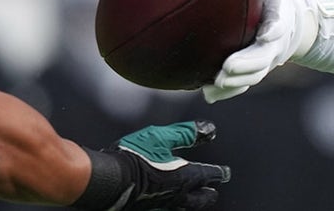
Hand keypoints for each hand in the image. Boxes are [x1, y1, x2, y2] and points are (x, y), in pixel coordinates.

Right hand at [75, 121, 230, 210]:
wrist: (108, 181)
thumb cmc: (134, 159)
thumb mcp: (162, 138)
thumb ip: (186, 134)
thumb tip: (208, 130)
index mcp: (184, 178)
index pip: (208, 175)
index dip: (218, 173)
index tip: (225, 174)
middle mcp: (176, 196)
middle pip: (198, 199)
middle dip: (207, 195)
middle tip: (213, 193)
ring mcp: (161, 205)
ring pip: (183, 207)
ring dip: (192, 203)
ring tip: (193, 202)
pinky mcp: (147, 209)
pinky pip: (166, 210)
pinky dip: (172, 207)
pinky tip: (166, 204)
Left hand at [202, 0, 318, 102]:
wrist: (296, 22)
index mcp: (281, 18)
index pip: (279, 26)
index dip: (274, 32)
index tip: (266, 36)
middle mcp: (276, 44)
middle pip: (264, 59)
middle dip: (246, 65)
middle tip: (226, 70)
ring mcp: (268, 60)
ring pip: (254, 75)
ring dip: (235, 84)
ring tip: (214, 85)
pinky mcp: (257, 70)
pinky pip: (243, 84)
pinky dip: (228, 92)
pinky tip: (208, 95)